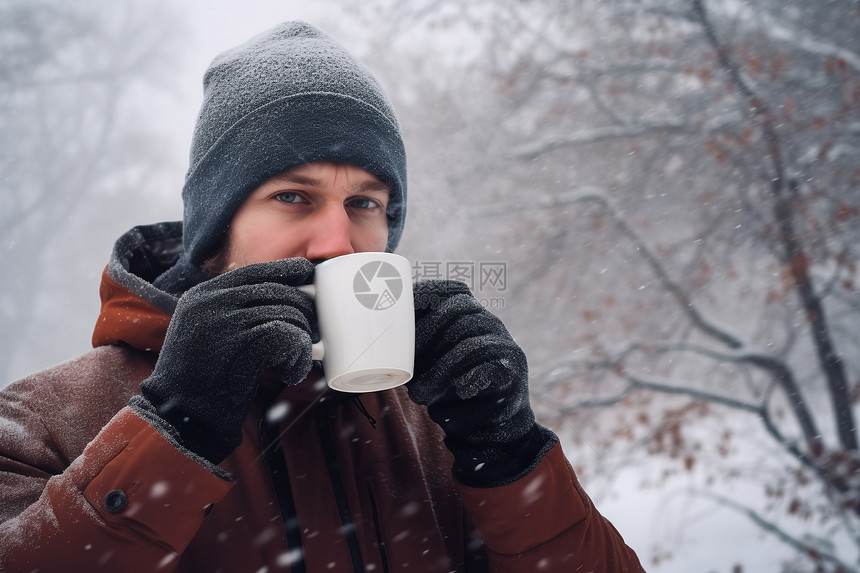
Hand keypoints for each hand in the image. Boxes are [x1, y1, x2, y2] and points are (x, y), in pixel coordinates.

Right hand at [136, 258, 315, 463]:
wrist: (179, 417)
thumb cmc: (198, 380)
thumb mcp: (203, 332)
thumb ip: (229, 311)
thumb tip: (278, 294)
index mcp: (202, 296)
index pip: (254, 271)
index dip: (285, 270)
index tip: (307, 273)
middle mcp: (212, 302)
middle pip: (276, 291)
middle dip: (303, 310)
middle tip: (311, 332)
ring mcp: (225, 322)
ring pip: (286, 314)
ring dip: (302, 339)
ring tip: (296, 361)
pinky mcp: (241, 345)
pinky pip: (287, 336)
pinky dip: (299, 355)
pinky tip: (292, 372)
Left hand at [408, 280, 555, 486]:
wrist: (493, 431)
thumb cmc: (452, 393)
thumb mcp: (429, 366)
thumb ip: (412, 350)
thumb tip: (373, 340)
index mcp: (472, 316)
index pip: (454, 290)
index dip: (429, 292)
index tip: (401, 305)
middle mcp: (492, 326)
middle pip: (460, 312)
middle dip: (427, 334)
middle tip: (408, 363)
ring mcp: (506, 348)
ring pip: (472, 346)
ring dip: (440, 370)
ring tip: (420, 394)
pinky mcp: (513, 375)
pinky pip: (492, 370)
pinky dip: (470, 380)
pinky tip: (459, 391)